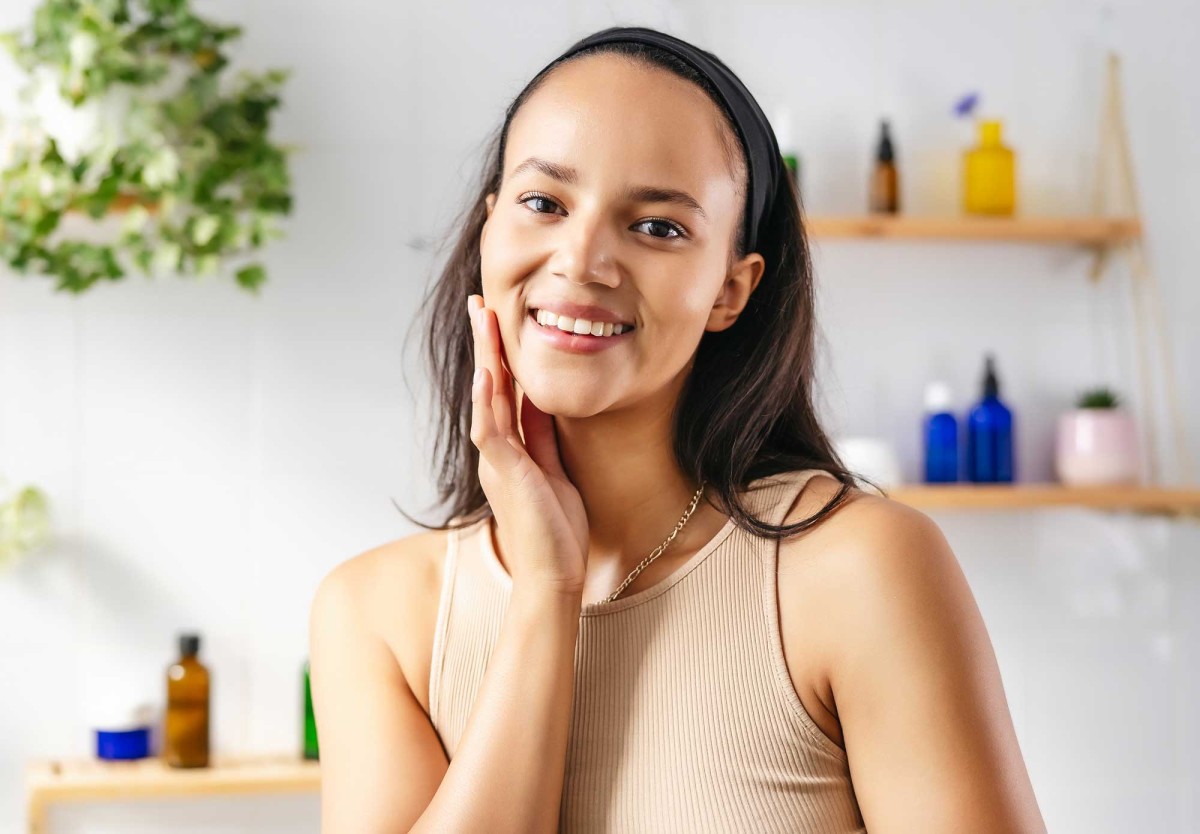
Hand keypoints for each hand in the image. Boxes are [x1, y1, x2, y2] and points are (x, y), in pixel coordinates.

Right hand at [467, 294, 587, 596]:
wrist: (554, 575)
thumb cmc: (555, 530)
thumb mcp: (553, 469)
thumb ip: (541, 435)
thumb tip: (538, 398)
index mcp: (509, 449)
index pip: (502, 391)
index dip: (498, 354)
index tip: (496, 320)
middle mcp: (497, 451)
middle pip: (489, 386)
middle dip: (485, 343)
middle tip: (478, 302)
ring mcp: (498, 461)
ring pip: (486, 398)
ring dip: (484, 356)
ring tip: (482, 318)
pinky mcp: (506, 474)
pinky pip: (493, 430)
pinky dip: (488, 399)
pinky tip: (489, 372)